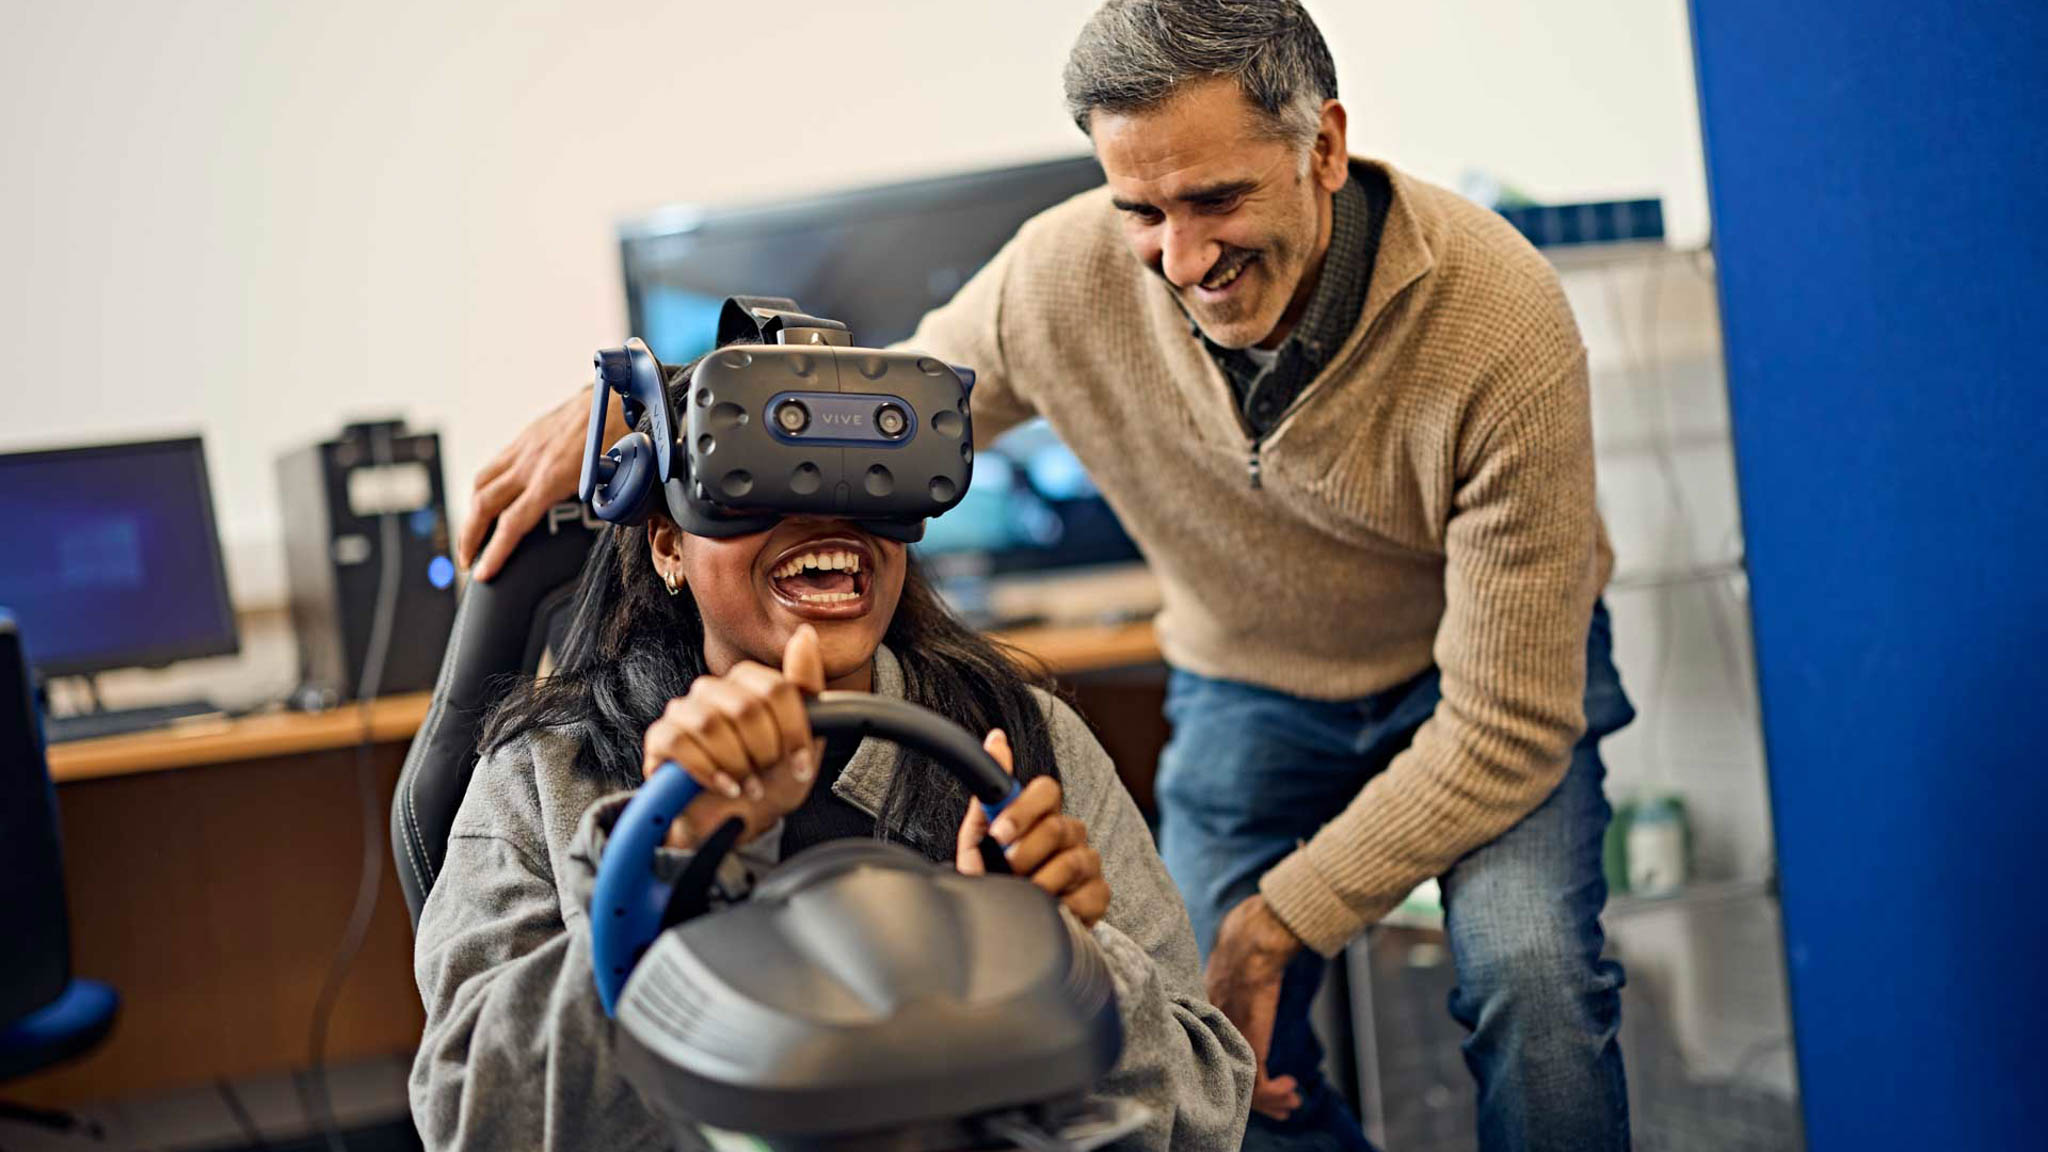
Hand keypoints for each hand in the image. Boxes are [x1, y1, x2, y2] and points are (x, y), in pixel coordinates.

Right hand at [459, 382, 624, 582]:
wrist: (618, 388)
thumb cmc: (622, 432)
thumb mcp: (618, 476)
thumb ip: (606, 502)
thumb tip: (604, 522)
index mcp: (553, 476)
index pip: (513, 523)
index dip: (495, 552)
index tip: (482, 574)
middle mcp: (531, 461)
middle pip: (484, 504)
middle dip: (469, 537)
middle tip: (468, 562)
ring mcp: (525, 446)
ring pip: (482, 481)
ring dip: (471, 511)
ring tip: (471, 535)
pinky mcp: (527, 435)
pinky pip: (494, 464)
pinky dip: (484, 486)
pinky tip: (489, 498)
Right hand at [640, 625, 826, 849]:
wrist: (738, 822)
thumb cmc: (770, 779)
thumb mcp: (806, 739)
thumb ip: (806, 685)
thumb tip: (805, 633)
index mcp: (748, 683)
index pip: (776, 689)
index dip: (793, 732)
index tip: (800, 762)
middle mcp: (713, 690)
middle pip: (746, 707)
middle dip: (764, 752)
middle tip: (766, 773)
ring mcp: (683, 711)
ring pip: (711, 723)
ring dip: (737, 764)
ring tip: (747, 785)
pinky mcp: (660, 739)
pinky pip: (679, 742)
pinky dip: (707, 771)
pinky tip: (724, 787)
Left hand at [955, 730, 1110, 927]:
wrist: (1002, 926)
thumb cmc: (992, 876)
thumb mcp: (979, 836)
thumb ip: (989, 793)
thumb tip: (995, 739)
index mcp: (1042, 814)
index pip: (1047, 791)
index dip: (1024, 810)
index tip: (1000, 834)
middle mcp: (1070, 833)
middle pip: (1058, 828)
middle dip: (1025, 853)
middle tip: (1007, 871)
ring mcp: (1088, 863)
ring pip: (1073, 862)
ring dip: (1041, 882)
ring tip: (1023, 894)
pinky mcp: (1099, 894)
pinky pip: (1089, 895)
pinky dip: (1064, 906)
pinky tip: (1049, 909)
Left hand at [1205, 893, 1305, 1119]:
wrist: (1252, 942)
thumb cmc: (1246, 944)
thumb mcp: (1232, 965)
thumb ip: (1233, 979)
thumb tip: (1245, 971)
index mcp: (1204, 1015)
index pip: (1213, 1055)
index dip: (1234, 1070)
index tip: (1255, 1080)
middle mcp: (1212, 1033)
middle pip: (1226, 1077)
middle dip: (1257, 1098)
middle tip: (1278, 1106)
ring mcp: (1229, 1040)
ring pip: (1245, 1086)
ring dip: (1271, 1101)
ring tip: (1290, 1103)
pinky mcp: (1249, 1045)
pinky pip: (1258, 1084)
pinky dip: (1274, 1093)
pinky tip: (1289, 1088)